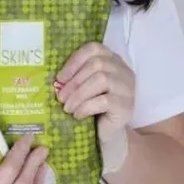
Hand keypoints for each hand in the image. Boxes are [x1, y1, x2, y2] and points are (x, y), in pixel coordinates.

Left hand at [54, 42, 134, 173]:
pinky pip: (104, 100)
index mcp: (112, 60)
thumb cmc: (93, 108)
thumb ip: (76, 78)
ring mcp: (127, 88)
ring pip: (101, 80)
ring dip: (79, 95)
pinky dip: (86, 107)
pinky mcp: (126, 106)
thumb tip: (56, 80)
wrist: (107, 134)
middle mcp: (123, 70)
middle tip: (60, 97)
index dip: (75, 61)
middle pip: (97, 64)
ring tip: (67, 108)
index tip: (60, 78)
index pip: (94, 49)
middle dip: (74, 81)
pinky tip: (78, 115)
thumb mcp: (84, 88)